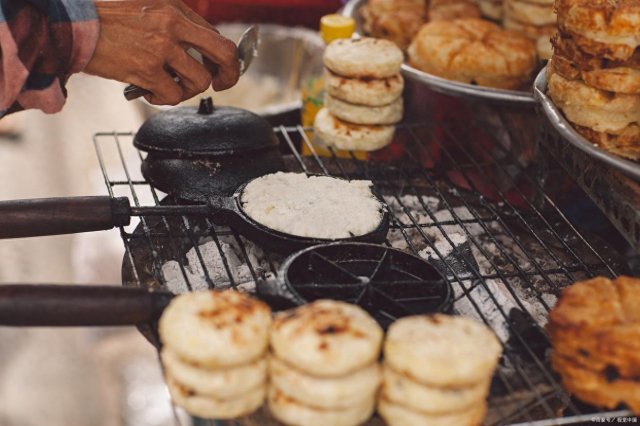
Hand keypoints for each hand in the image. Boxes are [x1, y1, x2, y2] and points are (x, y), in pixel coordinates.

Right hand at [84, 0, 239, 104]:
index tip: (221, 70)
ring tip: (169, 87)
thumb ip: (176, 25)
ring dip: (187, 90)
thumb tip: (200, 52)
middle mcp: (173, 24)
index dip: (225, 58)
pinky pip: (173, 95)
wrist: (74, 25)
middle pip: (223, 53)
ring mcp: (161, 46)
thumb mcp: (147, 7)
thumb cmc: (108, 19)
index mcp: (176, 8)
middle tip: (220, 84)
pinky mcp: (146, 68)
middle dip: (228, 74)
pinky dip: (165, 99)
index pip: (216, 36)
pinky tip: (151, 92)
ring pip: (199, 80)